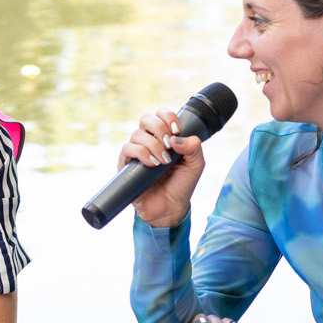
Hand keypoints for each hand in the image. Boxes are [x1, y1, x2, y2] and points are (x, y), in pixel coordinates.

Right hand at [121, 107, 206, 228]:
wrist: (170, 208)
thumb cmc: (182, 185)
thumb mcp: (196, 164)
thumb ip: (194, 147)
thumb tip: (176, 138)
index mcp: (165, 137)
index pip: (161, 114)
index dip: (168, 116)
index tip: (177, 130)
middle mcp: (149, 141)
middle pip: (146, 118)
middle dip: (159, 128)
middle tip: (169, 144)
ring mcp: (136, 152)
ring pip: (137, 134)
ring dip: (153, 145)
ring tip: (163, 161)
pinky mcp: (126, 165)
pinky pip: (127, 149)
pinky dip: (141, 153)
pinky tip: (152, 164)